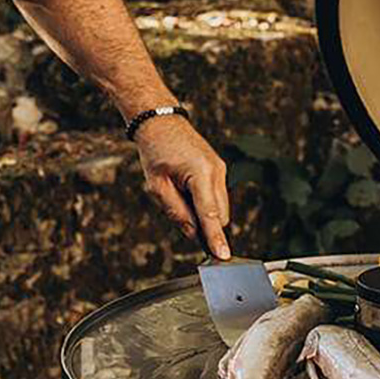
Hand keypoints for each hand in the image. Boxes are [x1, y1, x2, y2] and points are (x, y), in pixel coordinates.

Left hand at [133, 116, 230, 259]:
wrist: (161, 122)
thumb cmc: (156, 150)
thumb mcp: (158, 186)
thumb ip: (176, 212)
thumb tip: (193, 234)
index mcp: (201, 174)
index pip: (211, 215)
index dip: (215, 238)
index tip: (223, 256)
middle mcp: (216, 171)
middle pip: (219, 215)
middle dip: (204, 225)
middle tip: (179, 215)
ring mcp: (220, 170)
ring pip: (219, 207)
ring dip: (203, 213)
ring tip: (178, 194)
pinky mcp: (218, 170)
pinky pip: (216, 197)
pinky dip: (203, 202)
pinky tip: (185, 190)